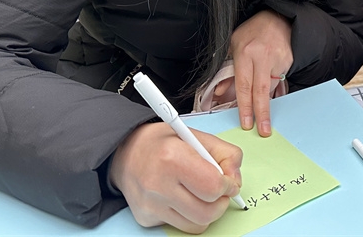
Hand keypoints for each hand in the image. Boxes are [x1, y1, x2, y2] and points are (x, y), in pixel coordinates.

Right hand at [109, 122, 242, 233]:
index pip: (212, 186)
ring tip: (202, 194)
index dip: (228, 185)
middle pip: (207, 211)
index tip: (229, 181)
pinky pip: (181, 226)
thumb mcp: (197, 136)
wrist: (125, 154)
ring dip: (208, 211)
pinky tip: (184, 198)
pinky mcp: (146, 218)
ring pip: (197, 224)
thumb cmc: (163, 143)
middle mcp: (158, 184)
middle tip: (219, 190)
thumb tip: (236, 180)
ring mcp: (151, 205)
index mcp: (172, 157)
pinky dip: (190, 216)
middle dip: (221, 202)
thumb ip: (225, 153)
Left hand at [231, 10, 292, 136]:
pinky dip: (274, 88)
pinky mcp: (288, 61)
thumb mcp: (234, 46)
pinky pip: (279, 81)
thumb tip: (220, 93)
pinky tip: (272, 86)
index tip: (247, 122)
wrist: (277, 19)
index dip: (245, 107)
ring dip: (267, 102)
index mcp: (245, 52)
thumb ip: (228, 71)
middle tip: (264, 130)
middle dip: (261, 113)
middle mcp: (262, 56)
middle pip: (261, 91)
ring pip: (271, 88)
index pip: (243, 85)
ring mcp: (277, 59)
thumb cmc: (253, 32)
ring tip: (265, 115)